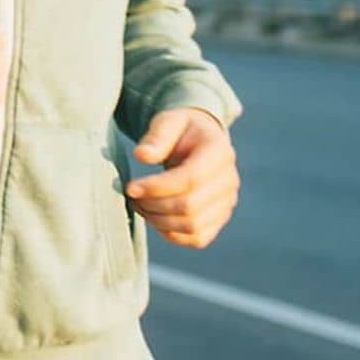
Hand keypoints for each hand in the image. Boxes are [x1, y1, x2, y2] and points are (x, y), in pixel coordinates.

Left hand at [125, 107, 238, 247]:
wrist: (200, 141)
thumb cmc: (182, 130)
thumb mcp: (169, 121)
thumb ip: (157, 136)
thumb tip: (142, 155)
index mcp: (219, 152)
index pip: (190, 178)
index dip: (157, 187)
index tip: (130, 187)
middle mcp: (229, 181)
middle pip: (190, 206)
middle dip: (154, 205)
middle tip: (132, 196)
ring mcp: (227, 203)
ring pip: (192, 226)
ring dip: (159, 221)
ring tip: (140, 205)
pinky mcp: (219, 219)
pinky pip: (197, 238)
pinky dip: (172, 234)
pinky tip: (155, 217)